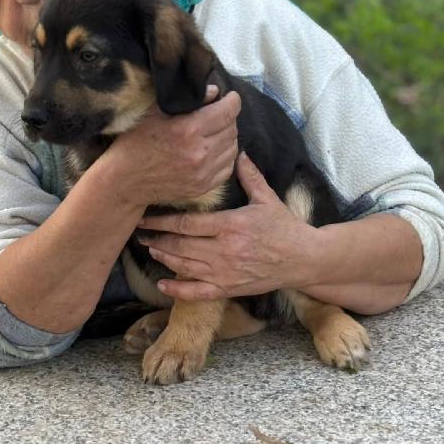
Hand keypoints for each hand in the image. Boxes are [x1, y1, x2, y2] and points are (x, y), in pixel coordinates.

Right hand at [109, 86, 240, 206]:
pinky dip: (224, 157)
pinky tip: (213, 151)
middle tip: (218, 114)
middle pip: (232, 129)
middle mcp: (200, 152)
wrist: (126, 181)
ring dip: (228, 138)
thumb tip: (215, 92)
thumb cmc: (136, 142)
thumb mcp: (154, 112)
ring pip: (233, 148)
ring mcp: (203, 172)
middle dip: (228, 118)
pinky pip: (227, 168)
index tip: (230, 98)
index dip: (233, 101)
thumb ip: (187, 99)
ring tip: (215, 133)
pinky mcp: (203, 187)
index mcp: (188, 129)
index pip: (228, 111)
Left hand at [137, 151, 318, 299]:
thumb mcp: (267, 197)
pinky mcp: (229, 288)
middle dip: (158, 239)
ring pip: (185, 267)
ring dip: (164, 259)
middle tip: (140, 234)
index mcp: (230, 225)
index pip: (187, 223)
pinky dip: (178, 290)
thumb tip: (237, 151)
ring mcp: (226, 272)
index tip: (146, 218)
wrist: (303, 259)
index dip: (162, 221)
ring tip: (150, 249)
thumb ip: (249, 175)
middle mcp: (225, 250)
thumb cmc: (284, 226)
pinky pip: (198, 292)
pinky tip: (162, 284)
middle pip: (180, 246)